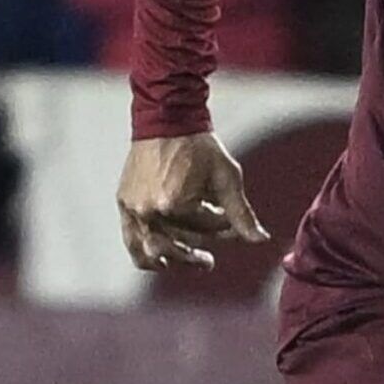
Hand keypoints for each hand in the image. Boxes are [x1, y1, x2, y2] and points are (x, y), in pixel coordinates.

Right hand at [116, 133, 267, 271]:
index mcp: (176, 205)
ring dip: (174, 260)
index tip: (230, 222)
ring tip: (189, 262)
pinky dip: (145, 256)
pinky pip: (131, 241)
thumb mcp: (227, 178)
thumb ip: (241, 214)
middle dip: (200, 250)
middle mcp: (151, 211)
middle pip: (181, 244)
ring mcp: (134, 209)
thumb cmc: (199, 147)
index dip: (224, 228)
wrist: (167, 121)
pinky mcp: (124, 204)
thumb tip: (260, 239)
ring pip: (152, 251)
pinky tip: (161, 263)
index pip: (207, 230)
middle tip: (209, 259)